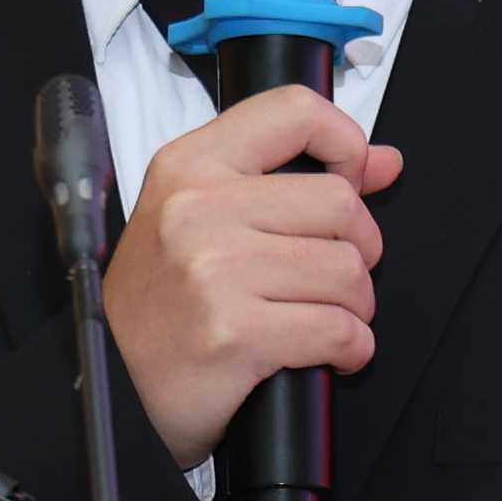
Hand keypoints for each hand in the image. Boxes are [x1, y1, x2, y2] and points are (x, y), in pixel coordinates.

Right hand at [99, 89, 403, 468]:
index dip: (345, 143)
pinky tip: (328, 355)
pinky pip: (338, 330)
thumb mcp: (208, 219)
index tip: (350, 180)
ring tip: (326, 319)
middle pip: (340, 203)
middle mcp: (197, 208)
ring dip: (356, 306)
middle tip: (334, 278)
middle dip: (359, 250)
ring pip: (347, 271)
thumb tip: (384, 162)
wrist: (117, 390)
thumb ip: (293, 179)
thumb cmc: (168, 303)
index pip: (295, 111)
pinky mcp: (233, 333)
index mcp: (190, 166)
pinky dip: (352, 348)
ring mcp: (212, 271)